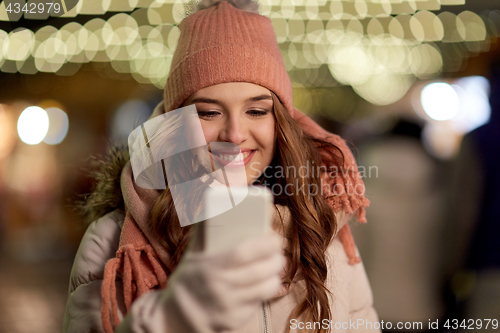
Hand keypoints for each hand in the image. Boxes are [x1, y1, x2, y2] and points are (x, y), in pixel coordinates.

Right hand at [163, 231, 284, 331]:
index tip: (275, 238)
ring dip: (275, 275)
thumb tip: (213, 201)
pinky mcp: (235, 320)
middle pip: (259, 271)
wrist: (176, 316)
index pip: (243, 253)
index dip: (264, 244)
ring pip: (265, 288)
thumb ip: (204, 231)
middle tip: (279, 253)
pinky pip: (259, 303)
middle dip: (275, 260)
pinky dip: (265, 292)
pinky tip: (264, 283)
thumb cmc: (189, 278)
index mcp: (210, 266)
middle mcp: (220, 287)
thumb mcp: (192, 254)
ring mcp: (228, 306)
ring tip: (276, 267)